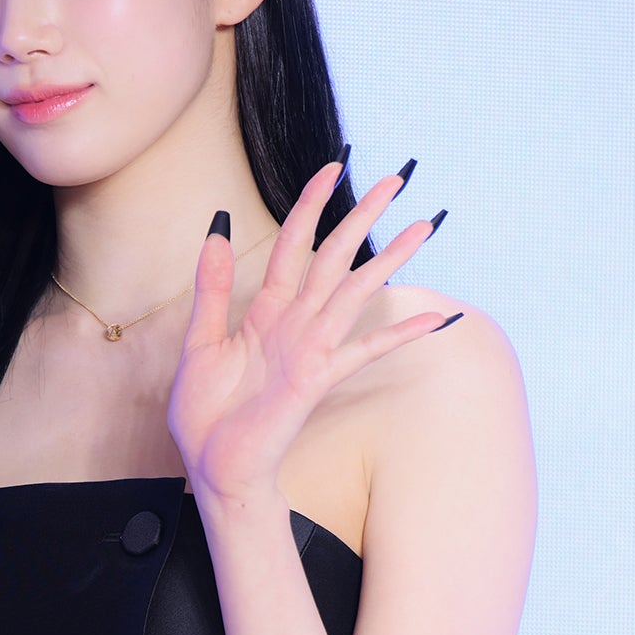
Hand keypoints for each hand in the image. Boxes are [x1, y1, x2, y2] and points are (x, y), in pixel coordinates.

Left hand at [167, 157, 453, 504]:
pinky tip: (435, 319)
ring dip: (390, 257)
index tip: (333, 168)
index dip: (312, 205)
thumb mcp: (199, 341)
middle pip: (335, 256)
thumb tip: (215, 231)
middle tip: (396, 177)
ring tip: (423, 225)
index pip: (293, 245)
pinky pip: (366, 350)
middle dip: (363, 215)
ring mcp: (311, 349)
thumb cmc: (205, 414)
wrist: (212, 465)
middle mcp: (295, 324)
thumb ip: (212, 289)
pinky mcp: (318, 378)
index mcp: (265, 312)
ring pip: (357, 290)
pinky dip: (400, 334)